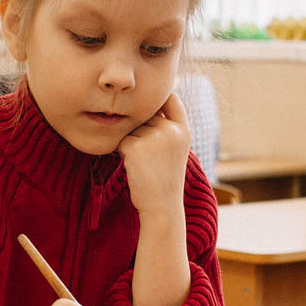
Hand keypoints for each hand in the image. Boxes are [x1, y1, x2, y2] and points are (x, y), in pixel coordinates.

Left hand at [120, 90, 190, 217]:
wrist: (162, 207)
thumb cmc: (166, 180)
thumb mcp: (175, 149)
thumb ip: (167, 127)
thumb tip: (147, 107)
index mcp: (183, 130)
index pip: (172, 99)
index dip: (159, 98)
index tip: (150, 104)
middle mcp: (171, 130)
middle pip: (146, 116)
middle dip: (142, 131)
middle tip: (150, 157)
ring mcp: (154, 137)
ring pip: (132, 129)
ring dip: (132, 143)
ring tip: (144, 164)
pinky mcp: (135, 146)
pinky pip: (122, 142)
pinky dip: (123, 154)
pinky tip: (135, 168)